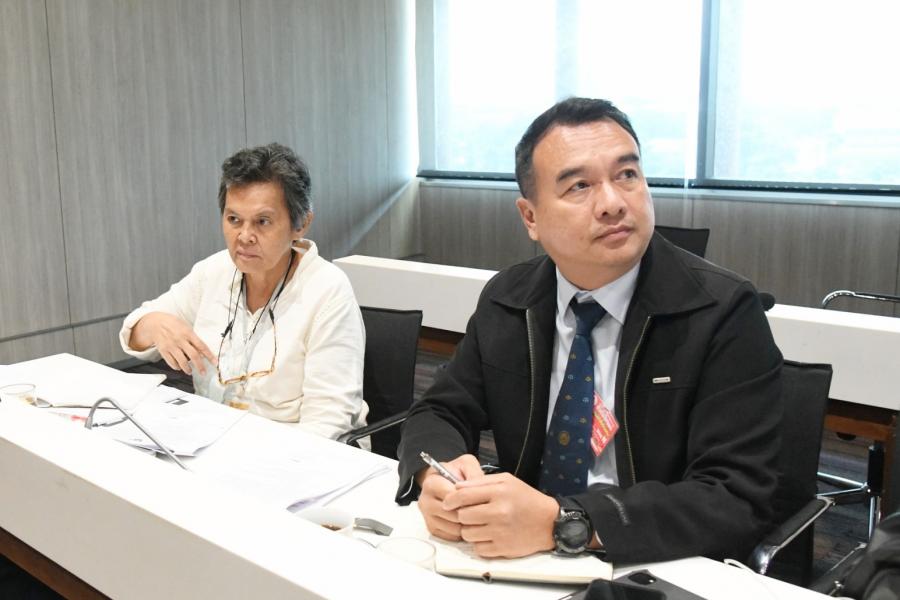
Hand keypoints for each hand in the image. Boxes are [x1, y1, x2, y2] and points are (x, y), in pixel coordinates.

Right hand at [129, 312, 215, 375]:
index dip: (209, 355)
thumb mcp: (186, 327)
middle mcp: (180, 340)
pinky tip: (179, 367)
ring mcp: (171, 346)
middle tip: (203, 372)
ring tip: (190, 371)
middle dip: (200, 366)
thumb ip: (193, 338)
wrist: (155, 323)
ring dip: (187, 369)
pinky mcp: (163, 351)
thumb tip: (202, 351)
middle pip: (193, 356)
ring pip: (182, 361)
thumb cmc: (173, 324)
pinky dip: (176, 366)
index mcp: (188, 333)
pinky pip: (171, 362)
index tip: (215, 363)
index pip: (202, 346)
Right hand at [416, 454, 484, 540]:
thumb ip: (474, 473)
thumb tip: (480, 488)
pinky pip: (450, 537)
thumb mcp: (465, 464)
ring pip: (453, 528)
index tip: (479, 498)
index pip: (452, 498)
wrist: (442, 480)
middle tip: (481, 509)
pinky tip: (467, 522)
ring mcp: (427, 517)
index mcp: (431, 484)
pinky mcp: (432, 529)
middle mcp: (425, 501)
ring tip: (475, 515)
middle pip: (453, 515)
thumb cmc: (455, 473)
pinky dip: (462, 533)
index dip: (469, 499)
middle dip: (470, 513)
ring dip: (467, 524)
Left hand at [443, 473, 557, 557]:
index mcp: (498, 492)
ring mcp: (500, 532)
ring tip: (481, 524)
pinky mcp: (502, 548)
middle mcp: (498, 512)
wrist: (549, 522)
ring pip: (467, 534)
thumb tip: (456, 488)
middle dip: (463, 515)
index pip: (462, 496)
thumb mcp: (506, 480)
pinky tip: (489, 535)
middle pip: (462, 516)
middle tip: (471, 513)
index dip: (450, 500)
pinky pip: (478, 548)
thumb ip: (480, 482)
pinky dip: (480, 543)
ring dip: (470, 530)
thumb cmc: (526, 499)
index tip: (448, 503)